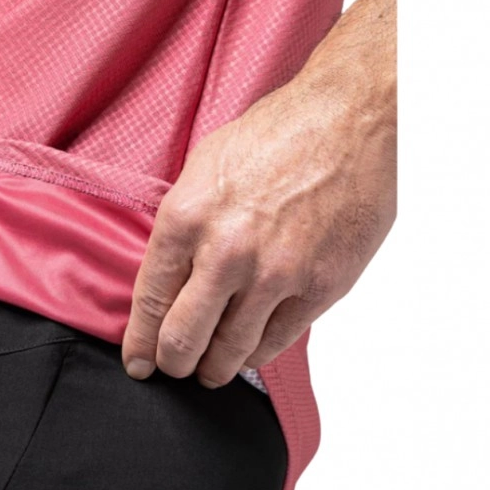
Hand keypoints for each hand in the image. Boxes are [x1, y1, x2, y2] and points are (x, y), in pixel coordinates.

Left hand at [121, 0, 396, 386]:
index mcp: (186, 219)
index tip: (137, 362)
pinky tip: (248, 352)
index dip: (139, 343)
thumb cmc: (277, 134)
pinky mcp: (320, 287)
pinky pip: (278, 341)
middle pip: (183, 340)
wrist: (352, 119)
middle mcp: (226, 253)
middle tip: (172, 369)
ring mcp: (276, 275)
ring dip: (214, 369)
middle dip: (172, 364)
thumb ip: (182, 227)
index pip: (149, 303)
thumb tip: (168, 277)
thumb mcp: (204, 168)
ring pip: (231, 351)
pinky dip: (257, 354)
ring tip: (209, 370)